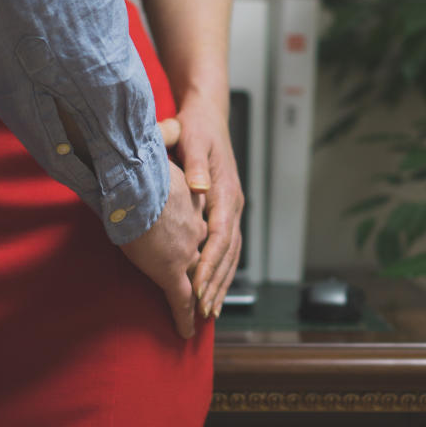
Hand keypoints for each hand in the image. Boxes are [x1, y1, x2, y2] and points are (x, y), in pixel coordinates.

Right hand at [119, 161, 206, 337]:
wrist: (137, 180)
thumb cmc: (140, 164)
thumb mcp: (159, 151)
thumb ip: (156, 154)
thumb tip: (147, 143)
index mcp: (192, 202)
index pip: (199, 222)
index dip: (201, 236)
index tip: (201, 245)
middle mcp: (195, 229)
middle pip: (204, 254)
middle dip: (207, 271)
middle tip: (210, 288)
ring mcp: (187, 250)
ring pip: (197, 279)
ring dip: (201, 297)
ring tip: (204, 314)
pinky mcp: (173, 270)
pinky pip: (182, 300)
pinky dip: (185, 317)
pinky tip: (187, 332)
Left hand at [163, 94, 243, 318]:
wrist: (208, 115)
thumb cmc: (196, 127)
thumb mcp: (193, 140)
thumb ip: (197, 164)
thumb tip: (199, 188)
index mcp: (224, 191)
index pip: (220, 236)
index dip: (209, 264)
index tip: (196, 288)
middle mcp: (232, 203)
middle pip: (228, 253)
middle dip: (216, 283)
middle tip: (204, 311)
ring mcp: (232, 207)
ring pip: (231, 254)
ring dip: (221, 282)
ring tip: (210, 310)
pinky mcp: (225, 209)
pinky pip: (227, 246)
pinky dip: (221, 269)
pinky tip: (213, 287)